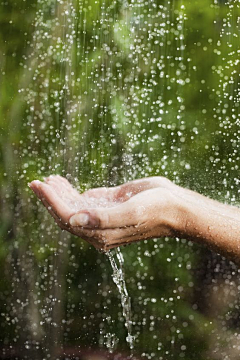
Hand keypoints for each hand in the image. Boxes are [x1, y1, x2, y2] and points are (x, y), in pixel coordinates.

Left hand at [29, 176, 182, 250]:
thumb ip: (103, 218)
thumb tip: (75, 218)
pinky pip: (84, 199)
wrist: (174, 206)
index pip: (68, 219)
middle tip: (36, 182)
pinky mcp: (108, 204)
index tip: (39, 185)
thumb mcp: (131, 213)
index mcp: (101, 233)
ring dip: (59, 194)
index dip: (51, 203)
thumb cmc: (156, 210)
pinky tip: (62, 182)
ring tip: (48, 179)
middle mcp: (99, 227)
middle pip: (66, 214)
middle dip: (50, 199)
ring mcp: (103, 216)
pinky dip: (71, 191)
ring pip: (73, 206)